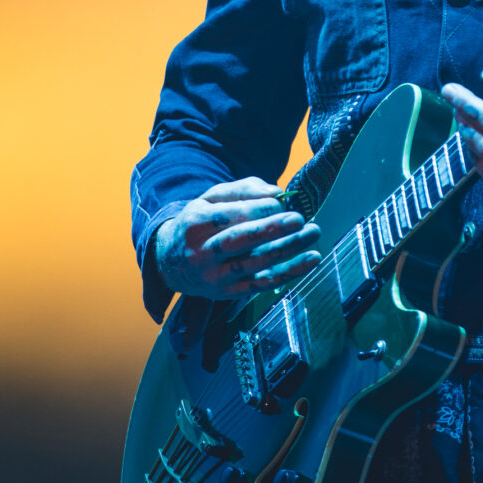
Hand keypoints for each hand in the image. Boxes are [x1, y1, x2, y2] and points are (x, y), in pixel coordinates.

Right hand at [154, 177, 320, 299]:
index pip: (231, 215)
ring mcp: (215, 276)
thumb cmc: (199, 224)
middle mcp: (202, 253)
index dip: (260, 208)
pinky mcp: (228, 293)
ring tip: (312, 233)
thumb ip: (243, 190)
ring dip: (287, 250)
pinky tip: (311, 260)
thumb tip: (276, 192)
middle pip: (240, 240)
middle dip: (271, 229)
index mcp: (196, 223)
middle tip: (298, 219)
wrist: (170, 262)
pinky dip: (289, 273)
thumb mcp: (210, 199)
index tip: (283, 202)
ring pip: (254, 264)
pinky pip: (262, 284)